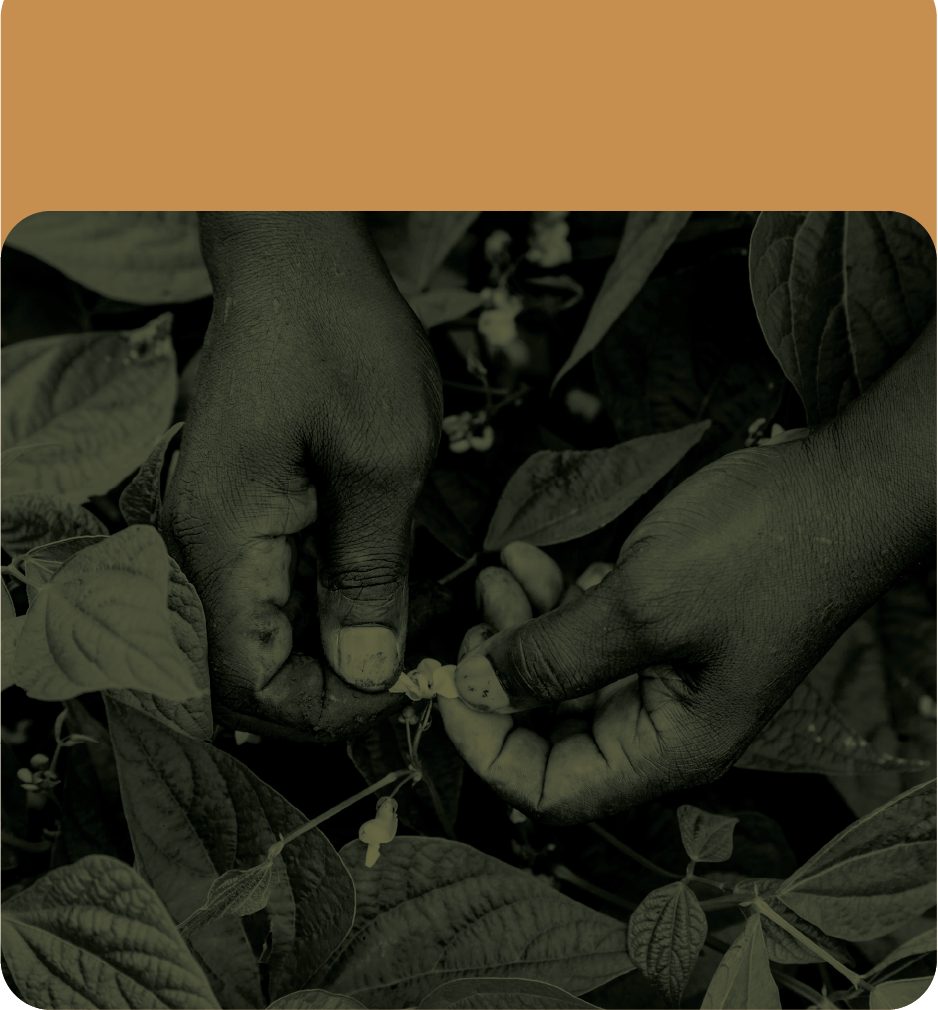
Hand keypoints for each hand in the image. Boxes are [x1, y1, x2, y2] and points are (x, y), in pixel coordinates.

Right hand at [162, 213, 442, 740]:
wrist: (295, 261)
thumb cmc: (341, 338)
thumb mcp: (385, 457)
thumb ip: (372, 574)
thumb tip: (368, 671)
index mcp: (220, 539)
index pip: (247, 685)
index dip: (325, 710)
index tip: (401, 686)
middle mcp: (194, 549)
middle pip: (241, 677)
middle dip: (326, 691)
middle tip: (407, 667)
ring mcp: (207, 534)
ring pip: (251, 644)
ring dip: (323, 657)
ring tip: (396, 633)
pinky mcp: (231, 517)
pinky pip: (260, 599)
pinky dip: (313, 616)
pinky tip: (368, 591)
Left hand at [439, 317, 935, 822]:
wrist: (830, 488)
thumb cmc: (759, 554)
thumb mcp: (642, 608)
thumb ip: (554, 657)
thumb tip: (477, 691)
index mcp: (669, 747)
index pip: (551, 790)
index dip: (487, 747)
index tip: (448, 684)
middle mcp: (660, 722)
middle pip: (546, 728)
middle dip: (501, 670)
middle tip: (480, 610)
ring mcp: (658, 672)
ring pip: (557, 672)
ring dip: (520, 623)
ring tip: (505, 567)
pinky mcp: (655, 625)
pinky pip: (581, 629)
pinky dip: (550, 598)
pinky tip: (533, 560)